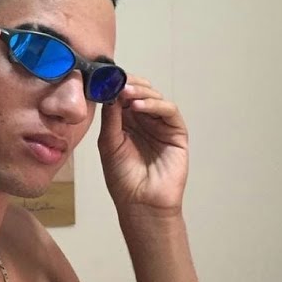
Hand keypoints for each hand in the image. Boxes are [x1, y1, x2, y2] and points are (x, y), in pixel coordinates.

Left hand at [97, 76, 188, 213]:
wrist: (141, 203)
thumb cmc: (123, 179)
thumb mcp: (109, 144)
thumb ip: (111, 119)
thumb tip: (109, 93)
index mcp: (126, 122)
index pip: (123, 95)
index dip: (116, 85)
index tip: (104, 78)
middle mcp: (144, 120)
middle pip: (141, 91)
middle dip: (129, 84)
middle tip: (116, 81)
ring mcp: (161, 125)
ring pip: (155, 97)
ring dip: (140, 91)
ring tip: (125, 93)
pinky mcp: (176, 132)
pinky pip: (168, 111)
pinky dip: (155, 104)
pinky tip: (138, 106)